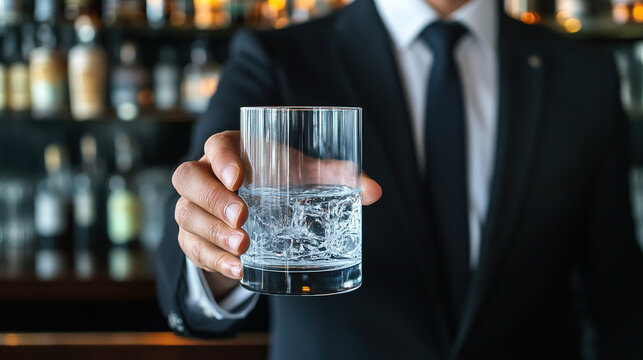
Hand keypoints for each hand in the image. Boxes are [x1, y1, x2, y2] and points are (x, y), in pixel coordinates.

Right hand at [172, 130, 381, 298]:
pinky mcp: (192, 234)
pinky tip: (236, 269)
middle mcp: (203, 173)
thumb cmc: (276, 177)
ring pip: (186, 215)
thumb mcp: (302, 173)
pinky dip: (212, 259)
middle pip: (188, 178)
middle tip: (242, 218)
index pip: (216, 145)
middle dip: (213, 199)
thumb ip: (335, 175)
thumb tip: (374, 192)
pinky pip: (191, 246)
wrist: (251, 204)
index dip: (222, 159)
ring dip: (212, 233)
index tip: (239, 177)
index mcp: (229, 149)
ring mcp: (192, 205)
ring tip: (243, 248)